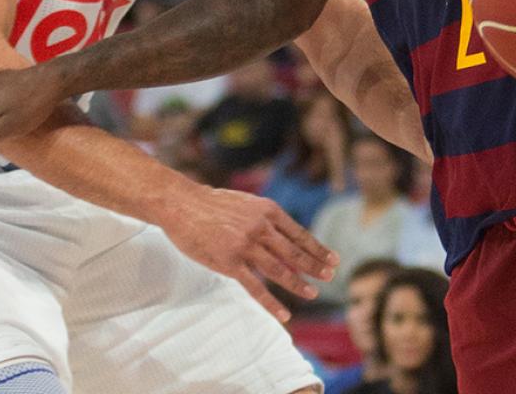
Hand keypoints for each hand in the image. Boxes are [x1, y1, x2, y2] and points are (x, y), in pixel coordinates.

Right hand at [158, 186, 337, 322]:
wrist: (182, 204)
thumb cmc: (212, 203)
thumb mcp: (246, 202)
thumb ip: (264, 218)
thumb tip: (282, 233)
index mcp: (267, 211)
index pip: (299, 233)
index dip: (317, 248)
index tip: (333, 259)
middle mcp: (261, 228)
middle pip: (294, 252)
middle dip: (314, 265)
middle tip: (330, 276)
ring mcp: (246, 246)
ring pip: (279, 270)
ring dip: (298, 284)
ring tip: (312, 293)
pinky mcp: (230, 263)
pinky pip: (255, 287)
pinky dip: (272, 302)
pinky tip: (284, 314)